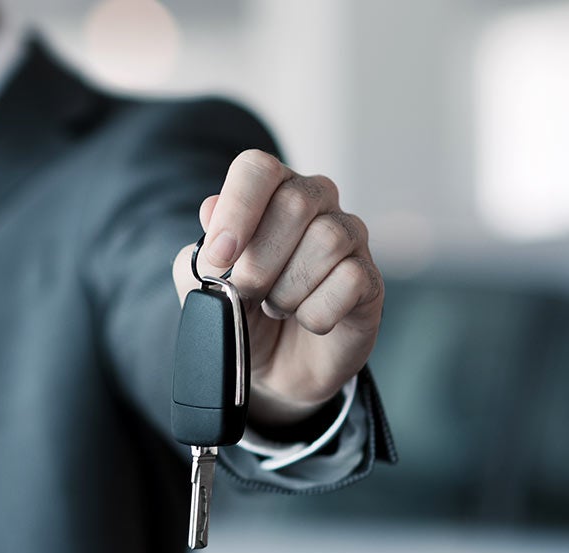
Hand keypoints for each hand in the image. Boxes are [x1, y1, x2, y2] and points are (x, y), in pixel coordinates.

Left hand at [172, 149, 383, 428]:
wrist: (271, 368)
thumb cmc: (240, 313)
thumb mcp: (202, 286)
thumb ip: (199, 252)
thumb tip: (212, 212)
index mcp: (268, 192)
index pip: (257, 168)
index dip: (237, 208)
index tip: (220, 256)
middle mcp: (314, 201)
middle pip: (295, 202)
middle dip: (261, 261)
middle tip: (249, 291)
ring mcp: (348, 236)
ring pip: (327, 239)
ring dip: (289, 289)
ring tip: (279, 306)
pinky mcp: (370, 277)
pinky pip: (350, 280)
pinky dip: (317, 312)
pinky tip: (307, 319)